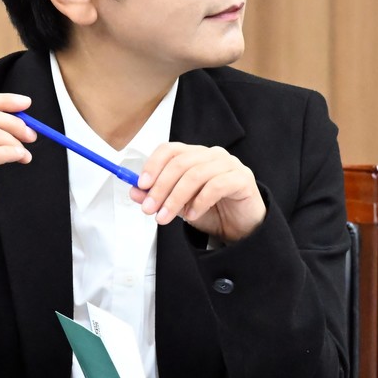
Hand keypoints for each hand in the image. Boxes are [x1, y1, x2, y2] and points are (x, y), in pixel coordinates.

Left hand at [130, 143, 265, 242]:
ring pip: (195, 174)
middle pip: (180, 163)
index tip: (140, 185)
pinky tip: (192, 215)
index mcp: (195, 155)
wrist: (241, 227)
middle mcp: (211, 155)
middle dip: (160, 187)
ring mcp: (229, 164)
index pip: (170, 150)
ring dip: (176, 198)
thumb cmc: (211, 210)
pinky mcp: (242, 179)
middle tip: (150, 208)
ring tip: (166, 216)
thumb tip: (135, 192)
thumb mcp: (178, 205)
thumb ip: (158, 196)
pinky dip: (199, 202)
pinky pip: (216, 186)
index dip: (153, 165)